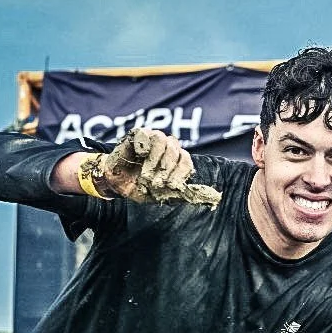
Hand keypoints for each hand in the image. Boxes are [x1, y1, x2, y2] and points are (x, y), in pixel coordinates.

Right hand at [93, 128, 221, 206]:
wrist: (116, 184)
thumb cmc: (141, 188)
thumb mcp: (164, 195)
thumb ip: (185, 194)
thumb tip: (214, 199)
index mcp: (176, 160)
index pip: (186, 161)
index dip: (180, 173)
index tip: (170, 185)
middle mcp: (167, 148)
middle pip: (176, 150)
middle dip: (166, 169)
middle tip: (155, 182)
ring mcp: (152, 139)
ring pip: (163, 140)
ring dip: (154, 160)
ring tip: (145, 174)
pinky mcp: (137, 135)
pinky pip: (145, 133)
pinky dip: (143, 147)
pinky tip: (139, 156)